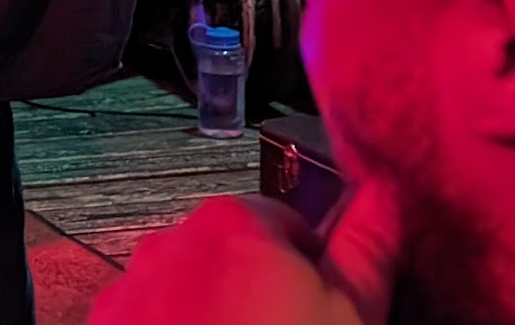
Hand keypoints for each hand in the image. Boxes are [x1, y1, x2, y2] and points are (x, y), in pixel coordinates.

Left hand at [88, 187, 400, 324]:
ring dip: (215, 314)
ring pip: (189, 289)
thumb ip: (365, 252)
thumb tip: (381, 200)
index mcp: (235, 221)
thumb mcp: (351, 317)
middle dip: (261, 291)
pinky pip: (151, 318)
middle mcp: (171, 241)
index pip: (289, 224)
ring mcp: (133, 287)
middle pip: (233, 255)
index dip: (316, 272)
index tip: (326, 310)